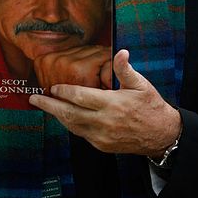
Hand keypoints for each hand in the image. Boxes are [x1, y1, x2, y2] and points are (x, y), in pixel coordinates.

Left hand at [29, 49, 181, 155]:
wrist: (162, 135)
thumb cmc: (151, 107)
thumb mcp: (141, 84)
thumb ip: (125, 69)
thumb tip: (120, 52)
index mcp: (112, 104)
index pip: (81, 97)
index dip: (64, 92)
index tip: (53, 87)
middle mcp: (104, 122)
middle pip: (70, 114)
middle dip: (49, 105)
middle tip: (34, 98)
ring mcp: (102, 136)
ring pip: (72, 126)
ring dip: (57, 116)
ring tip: (43, 106)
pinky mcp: (102, 145)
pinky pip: (81, 134)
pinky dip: (70, 124)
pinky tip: (63, 116)